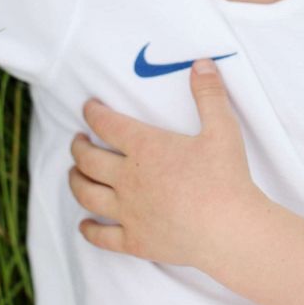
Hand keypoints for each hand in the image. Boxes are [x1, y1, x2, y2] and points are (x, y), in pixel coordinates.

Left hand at [69, 58, 264, 267]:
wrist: (229, 230)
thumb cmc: (226, 177)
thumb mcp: (222, 128)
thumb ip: (209, 94)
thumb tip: (201, 63)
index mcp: (146, 148)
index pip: (107, 124)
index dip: (93, 113)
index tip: (88, 107)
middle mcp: (129, 178)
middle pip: (88, 160)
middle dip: (78, 147)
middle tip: (77, 141)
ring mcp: (128, 212)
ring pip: (87, 194)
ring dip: (75, 181)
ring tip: (74, 173)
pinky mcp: (135, 241)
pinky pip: (101, 236)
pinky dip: (89, 229)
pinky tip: (84, 224)